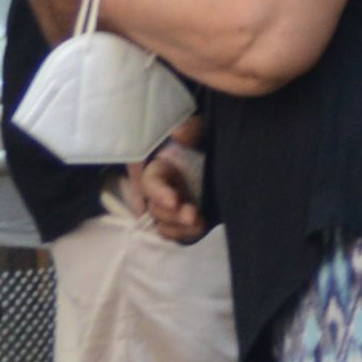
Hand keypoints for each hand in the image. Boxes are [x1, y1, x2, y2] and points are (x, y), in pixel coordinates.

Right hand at [122, 128, 209, 244]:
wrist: (211, 154)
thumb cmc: (199, 137)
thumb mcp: (197, 127)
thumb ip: (190, 128)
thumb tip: (180, 134)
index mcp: (157, 168)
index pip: (150, 182)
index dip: (158, 193)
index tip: (174, 201)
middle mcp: (157, 190)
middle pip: (155, 208)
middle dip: (171, 214)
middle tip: (193, 214)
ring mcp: (167, 206)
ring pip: (161, 224)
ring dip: (178, 227)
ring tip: (199, 223)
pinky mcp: (179, 218)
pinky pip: (173, 232)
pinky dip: (183, 234)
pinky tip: (198, 229)